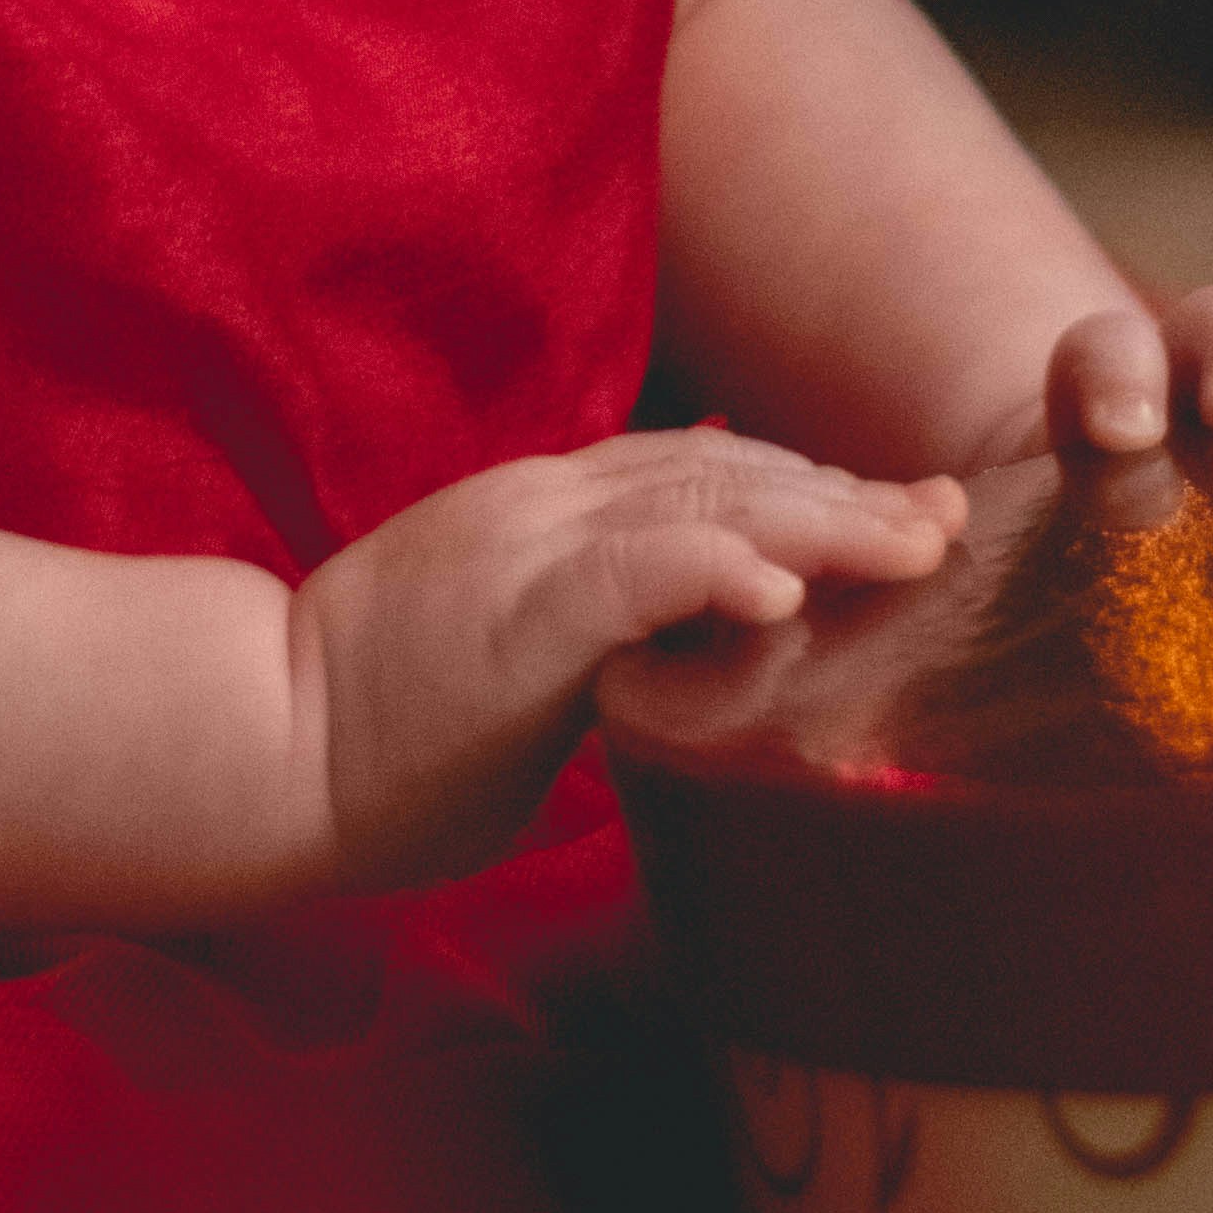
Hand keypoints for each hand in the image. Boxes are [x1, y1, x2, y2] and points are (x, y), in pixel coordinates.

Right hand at [292, 425, 963, 892]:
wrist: (261, 743)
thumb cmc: (381, 730)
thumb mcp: (508, 655)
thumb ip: (596, 626)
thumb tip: (691, 636)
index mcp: (545, 512)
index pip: (702, 470)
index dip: (810, 485)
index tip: (904, 512)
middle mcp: (546, 506)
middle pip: (728, 473)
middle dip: (849, 493)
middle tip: (951, 518)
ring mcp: (528, 549)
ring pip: (702, 506)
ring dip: (823, 519)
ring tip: (918, 543)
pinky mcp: (511, 613)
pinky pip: (630, 574)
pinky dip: (714, 567)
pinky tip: (787, 587)